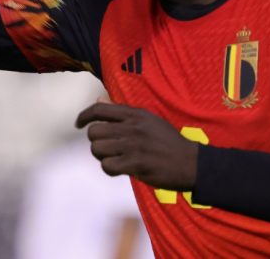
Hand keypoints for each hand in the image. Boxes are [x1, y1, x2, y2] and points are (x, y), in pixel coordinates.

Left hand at [75, 101, 198, 190]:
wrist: (192, 163)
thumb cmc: (169, 142)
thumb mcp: (148, 120)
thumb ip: (122, 111)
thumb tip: (99, 99)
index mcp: (135, 114)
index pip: (99, 109)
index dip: (84, 117)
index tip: (78, 124)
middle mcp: (132, 127)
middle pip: (94, 132)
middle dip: (96, 142)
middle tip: (107, 149)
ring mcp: (134, 145)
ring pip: (97, 149)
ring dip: (102, 157)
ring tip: (116, 159)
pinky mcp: (137, 163)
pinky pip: (107, 166)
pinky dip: (110, 169)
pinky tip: (120, 169)